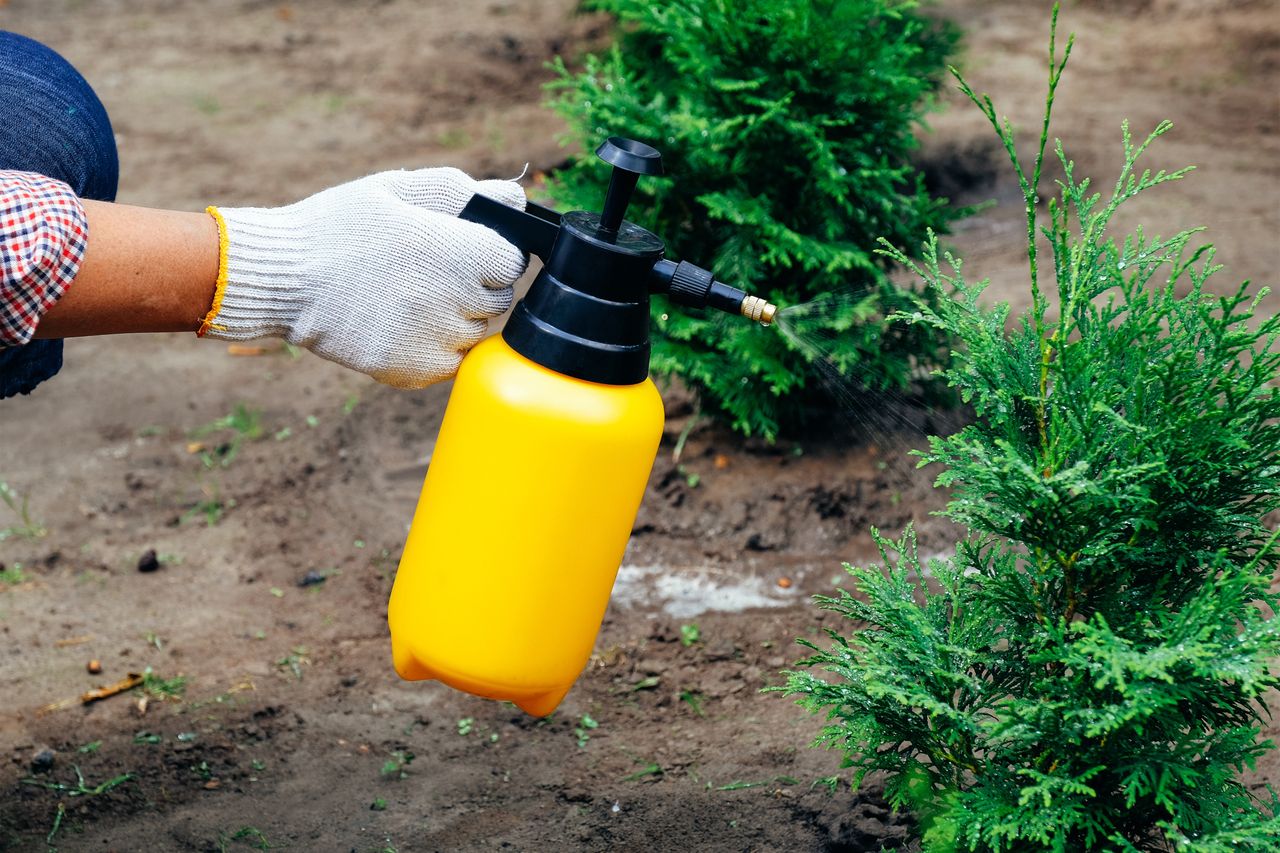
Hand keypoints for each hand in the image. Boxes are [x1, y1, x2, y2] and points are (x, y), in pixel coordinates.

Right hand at [204, 168, 527, 387]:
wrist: (283, 280)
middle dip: (473, 284)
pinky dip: (434, 347)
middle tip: (424, 271)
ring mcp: (438, 341)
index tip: (459, 249)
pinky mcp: (416, 372)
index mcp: (460, 251)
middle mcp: (458, 300)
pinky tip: (399, 323)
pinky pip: (450, 363)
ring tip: (406, 296)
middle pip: (498, 299)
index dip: (489, 253)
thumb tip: (515, 198)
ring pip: (475, 333)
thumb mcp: (397, 191)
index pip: (512, 260)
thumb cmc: (339, 227)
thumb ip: (462, 192)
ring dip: (455, 317)